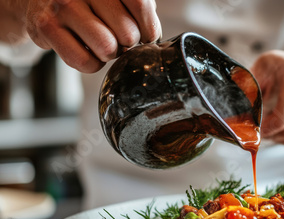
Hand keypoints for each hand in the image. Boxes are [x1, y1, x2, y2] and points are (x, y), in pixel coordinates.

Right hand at [23, 0, 160, 72]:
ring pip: (107, 47)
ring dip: (110, 54)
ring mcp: (62, 6)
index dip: (150, 27)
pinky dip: (92, 64)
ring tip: (103, 44)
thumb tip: (152, 33)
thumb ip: (136, 7)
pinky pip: (85, 61)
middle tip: (118, 39)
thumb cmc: (86, 1)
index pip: (140, 5)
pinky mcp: (46, 28)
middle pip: (127, 31)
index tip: (148, 35)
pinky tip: (88, 51)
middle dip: (128, 42)